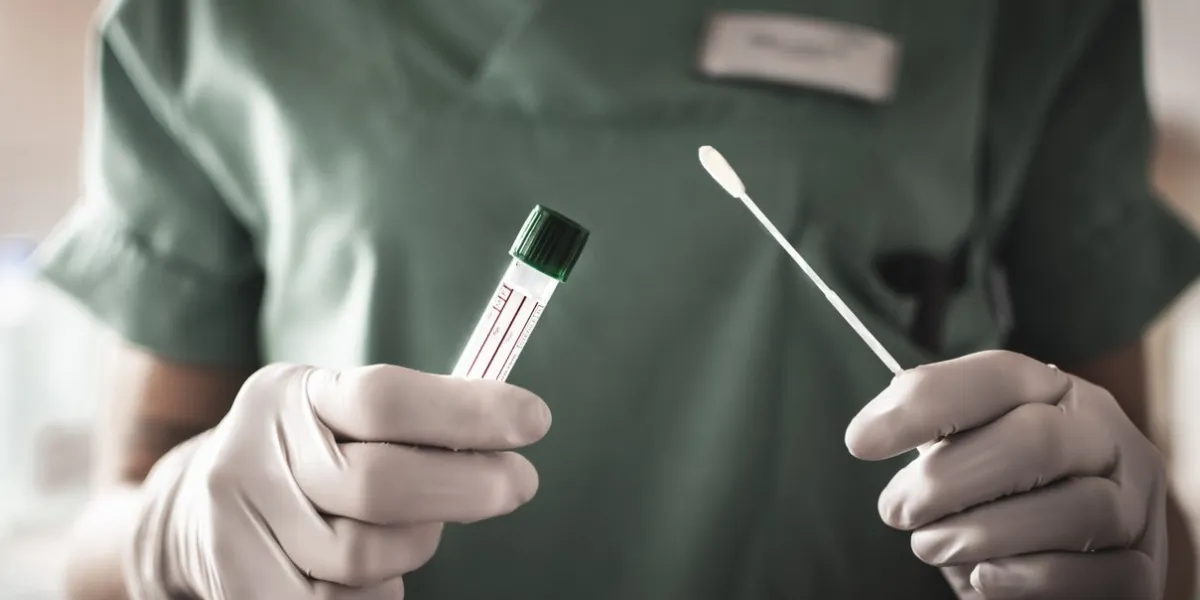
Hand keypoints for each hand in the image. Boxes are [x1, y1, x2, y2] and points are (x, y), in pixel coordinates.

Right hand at [126, 364, 550, 599]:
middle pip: (380, 483)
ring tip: (421, 531)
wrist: (194, 509)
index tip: (534, 421)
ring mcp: (240, 524)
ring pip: (363, 554)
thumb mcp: (341, 413)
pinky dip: (378, 594)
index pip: (384, 397)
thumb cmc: (310, 456)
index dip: (467, 411)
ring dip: (415, 545)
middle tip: (518, 483)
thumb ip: (414, 418)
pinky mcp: (239, 586)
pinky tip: (384, 574)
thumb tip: (508, 430)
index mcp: (294, 395)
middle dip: (466, 487)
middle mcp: (256, 454)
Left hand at [845, 350, 1166, 599]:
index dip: (926, 403)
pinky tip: (985, 578)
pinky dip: (1035, 578)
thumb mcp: (964, 453)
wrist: (1059, 563)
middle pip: (1035, 440)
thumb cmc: (997, 495)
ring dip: (984, 533)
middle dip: (949, 479)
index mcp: (1056, 392)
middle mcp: (1105, 436)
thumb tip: (871, 429)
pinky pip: (1103, 573)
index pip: (998, 375)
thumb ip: (935, 431)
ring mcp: (1134, 502)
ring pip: (1075, 509)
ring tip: (931, 547)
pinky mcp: (1144, 568)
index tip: (861, 441)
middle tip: (894, 511)